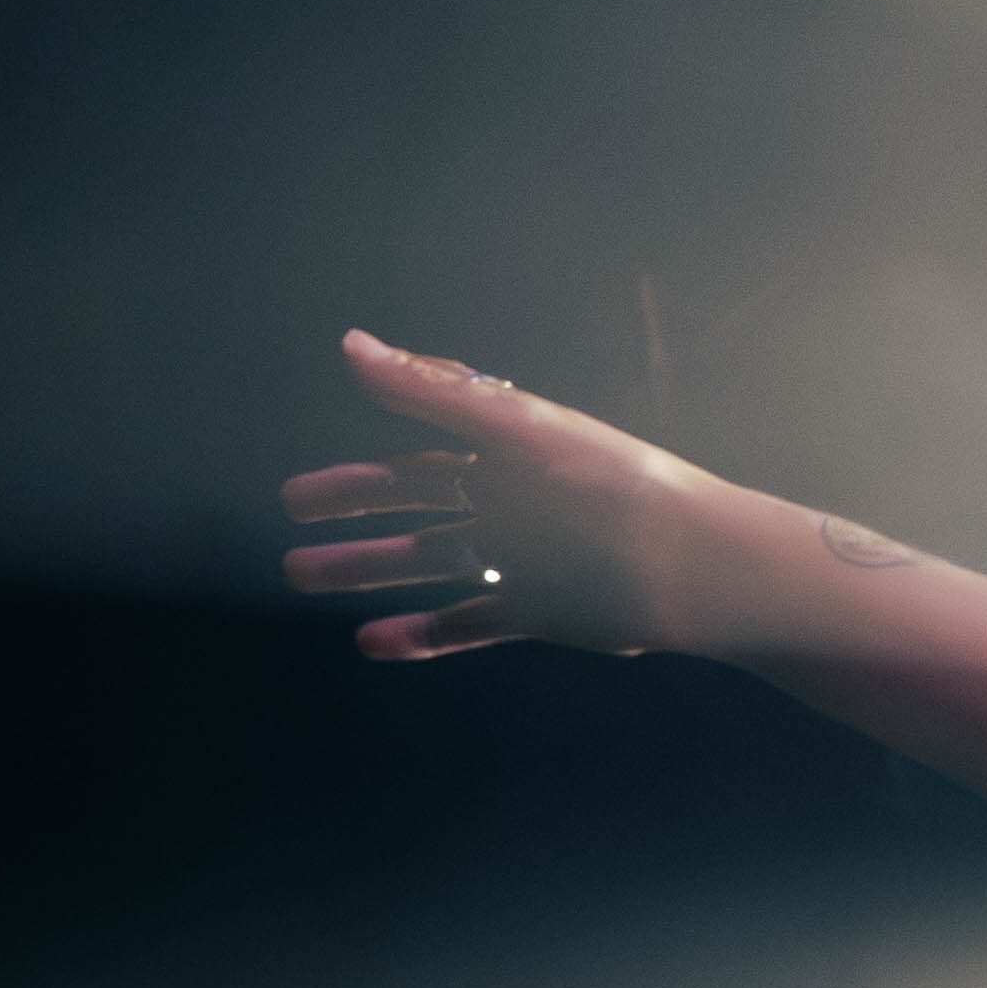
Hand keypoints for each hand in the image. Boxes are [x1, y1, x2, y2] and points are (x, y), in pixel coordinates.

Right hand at [280, 331, 714, 660]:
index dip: (365, 464)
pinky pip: (469, 622)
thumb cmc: (608, 489)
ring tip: (304, 574)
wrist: (693, 570)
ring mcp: (524, 559)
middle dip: (356, 507)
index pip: (422, 448)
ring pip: (432, 563)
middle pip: (419, 500)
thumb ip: (435, 391)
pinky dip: (422, 632)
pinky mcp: (542, 610)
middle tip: (293, 515)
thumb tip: (352, 345)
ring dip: (370, 568)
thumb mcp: (517, 432)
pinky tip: (373, 641)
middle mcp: (512, 501)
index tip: (303, 482)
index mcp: (510, 452)